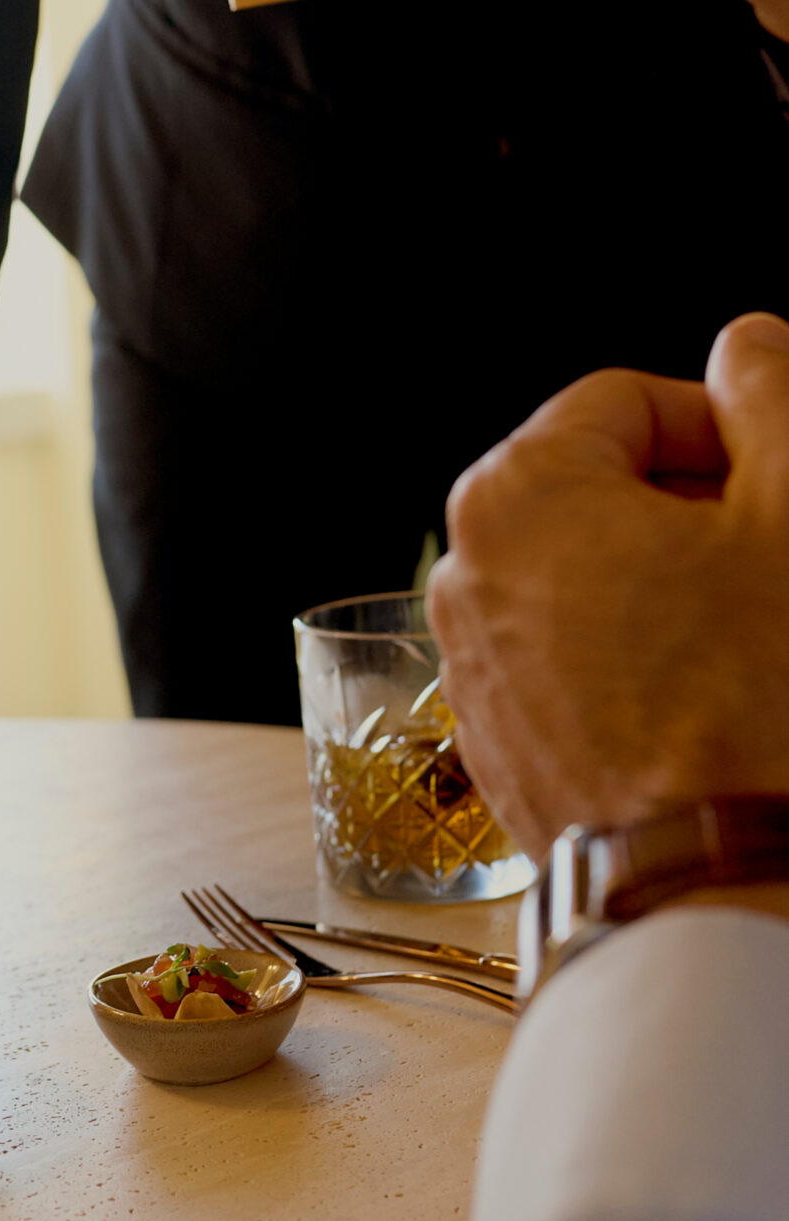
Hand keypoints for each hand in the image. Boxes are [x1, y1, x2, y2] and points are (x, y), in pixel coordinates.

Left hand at [426, 314, 788, 857]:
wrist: (713, 876)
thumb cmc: (752, 695)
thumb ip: (770, 400)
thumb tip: (747, 344)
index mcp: (516, 491)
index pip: (625, 402)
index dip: (721, 426)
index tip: (777, 478)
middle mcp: (463, 571)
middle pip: (594, 489)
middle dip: (691, 506)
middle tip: (768, 555)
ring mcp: (469, 664)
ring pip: (582, 576)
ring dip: (666, 582)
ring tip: (742, 630)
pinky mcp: (494, 741)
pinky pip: (567, 659)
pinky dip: (631, 656)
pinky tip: (703, 694)